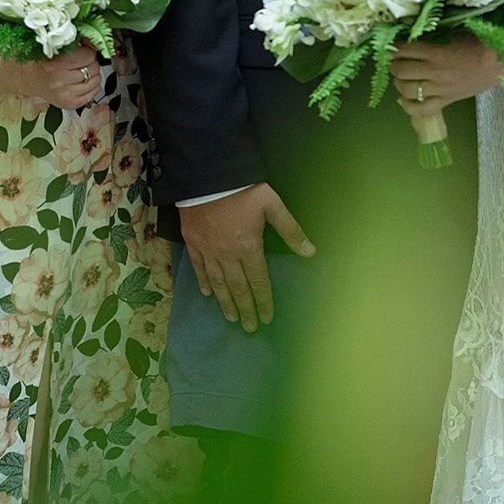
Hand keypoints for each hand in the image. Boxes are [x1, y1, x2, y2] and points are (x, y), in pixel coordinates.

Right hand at [0, 45, 106, 109]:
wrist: (26, 77)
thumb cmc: (40, 59)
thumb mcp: (55, 47)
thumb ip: (76, 43)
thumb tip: (97, 43)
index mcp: (56, 64)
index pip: (88, 56)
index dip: (88, 51)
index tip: (82, 51)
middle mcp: (60, 81)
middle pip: (93, 68)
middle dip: (90, 62)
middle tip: (82, 61)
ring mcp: (65, 95)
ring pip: (95, 81)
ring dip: (92, 74)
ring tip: (81, 70)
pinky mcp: (69, 104)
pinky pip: (92, 94)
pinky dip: (91, 86)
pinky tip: (82, 81)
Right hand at [180, 183, 314, 332]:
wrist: (207, 176)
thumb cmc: (243, 190)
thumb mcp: (272, 205)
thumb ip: (290, 229)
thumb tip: (310, 251)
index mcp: (249, 248)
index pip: (259, 281)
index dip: (264, 301)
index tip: (267, 317)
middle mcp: (228, 255)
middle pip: (238, 288)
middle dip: (245, 309)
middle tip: (250, 327)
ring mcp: (209, 251)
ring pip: (218, 283)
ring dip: (225, 302)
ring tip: (231, 318)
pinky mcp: (193, 243)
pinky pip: (199, 268)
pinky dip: (204, 282)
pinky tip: (207, 293)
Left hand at [390, 34, 503, 119]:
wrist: (501, 59)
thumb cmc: (480, 40)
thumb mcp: (453, 30)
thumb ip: (432, 33)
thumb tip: (409, 31)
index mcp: (437, 52)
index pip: (402, 50)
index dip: (393, 46)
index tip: (393, 43)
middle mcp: (435, 72)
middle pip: (400, 71)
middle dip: (393, 64)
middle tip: (396, 58)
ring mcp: (440, 89)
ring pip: (407, 90)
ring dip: (398, 82)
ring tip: (401, 76)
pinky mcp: (447, 100)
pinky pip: (421, 110)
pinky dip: (408, 106)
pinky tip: (404, 99)